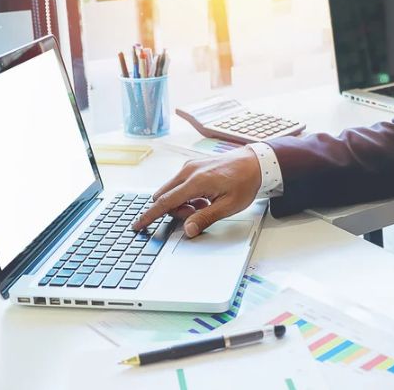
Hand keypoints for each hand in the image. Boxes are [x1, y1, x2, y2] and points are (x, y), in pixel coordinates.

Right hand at [132, 147, 261, 237]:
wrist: (255, 163)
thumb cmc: (245, 183)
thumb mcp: (229, 206)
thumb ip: (205, 218)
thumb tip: (188, 230)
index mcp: (196, 182)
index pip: (165, 202)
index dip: (150, 216)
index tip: (138, 225)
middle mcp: (188, 171)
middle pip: (163, 196)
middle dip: (174, 210)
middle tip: (197, 213)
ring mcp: (189, 167)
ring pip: (171, 190)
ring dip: (181, 203)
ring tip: (205, 204)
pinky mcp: (192, 166)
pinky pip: (179, 184)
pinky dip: (186, 194)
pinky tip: (204, 196)